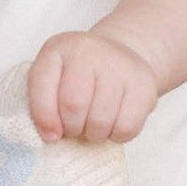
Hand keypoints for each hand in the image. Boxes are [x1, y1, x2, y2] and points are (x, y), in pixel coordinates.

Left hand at [26, 29, 159, 142]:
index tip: (51, 134)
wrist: (118, 55)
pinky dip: (117, 136)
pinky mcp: (144, 85)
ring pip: (100, 121)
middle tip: (75, 127)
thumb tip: (52, 136)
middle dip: (71, 128)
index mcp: (59, 49)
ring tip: (93, 125)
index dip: (44, 118)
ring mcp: (120, 65)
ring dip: (93, 134)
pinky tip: (113, 124)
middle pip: (73, 106)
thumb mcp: (52, 77)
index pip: (42, 87)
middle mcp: (89, 51)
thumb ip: (42, 103)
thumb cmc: (77, 74)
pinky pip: (127, 127)